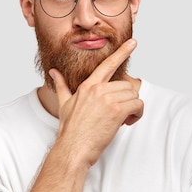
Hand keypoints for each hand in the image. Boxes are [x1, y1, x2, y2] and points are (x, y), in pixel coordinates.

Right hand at [50, 39, 143, 165]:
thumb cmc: (70, 129)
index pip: (108, 64)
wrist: (73, 148)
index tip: (133, 43)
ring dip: (133, 108)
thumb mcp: (64, 103)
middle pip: (127, 85)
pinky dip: (137, 114)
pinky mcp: (116, 111)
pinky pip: (137, 105)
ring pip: (134, 95)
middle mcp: (98, 89)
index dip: (122, 52)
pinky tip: (127, 123)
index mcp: (88, 85)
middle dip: (127, 100)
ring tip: (122, 120)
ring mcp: (107, 99)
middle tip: (120, 114)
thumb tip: (54, 72)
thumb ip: (61, 85)